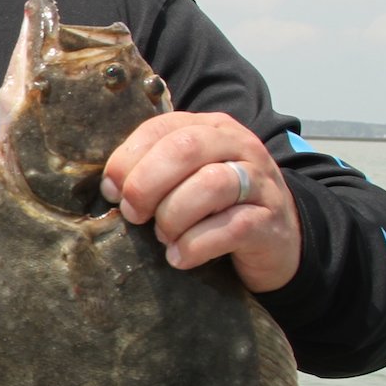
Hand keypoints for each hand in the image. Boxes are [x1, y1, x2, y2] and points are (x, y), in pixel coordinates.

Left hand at [100, 111, 299, 293]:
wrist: (276, 238)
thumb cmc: (216, 207)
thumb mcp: (185, 178)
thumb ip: (152, 170)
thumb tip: (108, 188)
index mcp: (210, 128)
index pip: (160, 128)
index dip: (127, 159)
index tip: (111, 191)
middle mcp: (238, 146)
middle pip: (185, 149)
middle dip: (147, 184)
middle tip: (133, 214)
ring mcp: (259, 182)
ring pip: (210, 185)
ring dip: (173, 216)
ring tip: (162, 237)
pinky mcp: (269, 221)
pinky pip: (231, 227)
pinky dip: (195, 245)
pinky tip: (179, 258)